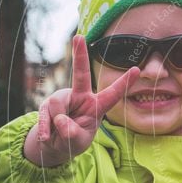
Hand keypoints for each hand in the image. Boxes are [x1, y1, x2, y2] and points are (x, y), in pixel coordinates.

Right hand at [24, 35, 139, 166]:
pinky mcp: (46, 106)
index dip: (124, 83)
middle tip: (79, 36)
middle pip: (81, 75)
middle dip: (80, 55)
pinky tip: (48, 138)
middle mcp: (80, 97)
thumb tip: (62, 120)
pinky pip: (45, 114)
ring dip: (58, 123)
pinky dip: (46, 129)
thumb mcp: (78, 142)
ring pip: (58, 104)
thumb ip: (73, 133)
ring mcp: (62, 99)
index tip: (136, 69)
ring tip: (59, 135)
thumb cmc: (73, 140)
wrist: (54, 146)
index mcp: (96, 106)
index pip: (112, 94)